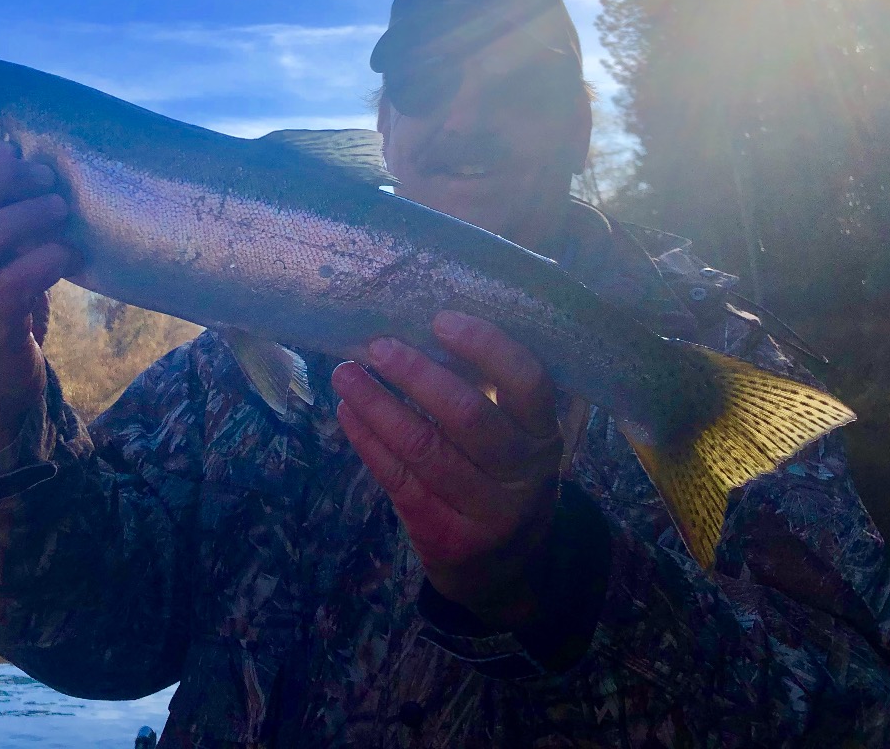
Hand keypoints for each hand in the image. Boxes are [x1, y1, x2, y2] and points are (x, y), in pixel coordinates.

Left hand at [332, 310, 563, 627]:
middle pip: (468, 417)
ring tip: (345, 373)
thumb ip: (486, 394)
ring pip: (425, 449)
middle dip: (417, 375)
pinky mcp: (446, 536)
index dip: (486, 347)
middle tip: (378, 345)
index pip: (527, 383)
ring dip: (378, 405)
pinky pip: (399, 479)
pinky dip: (368, 441)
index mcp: (544, 434)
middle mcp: (523, 474)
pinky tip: (348, 412)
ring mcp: (487, 512)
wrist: (502, 570)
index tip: (440, 320)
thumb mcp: (516, 439)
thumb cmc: (500, 477)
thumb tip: (418, 328)